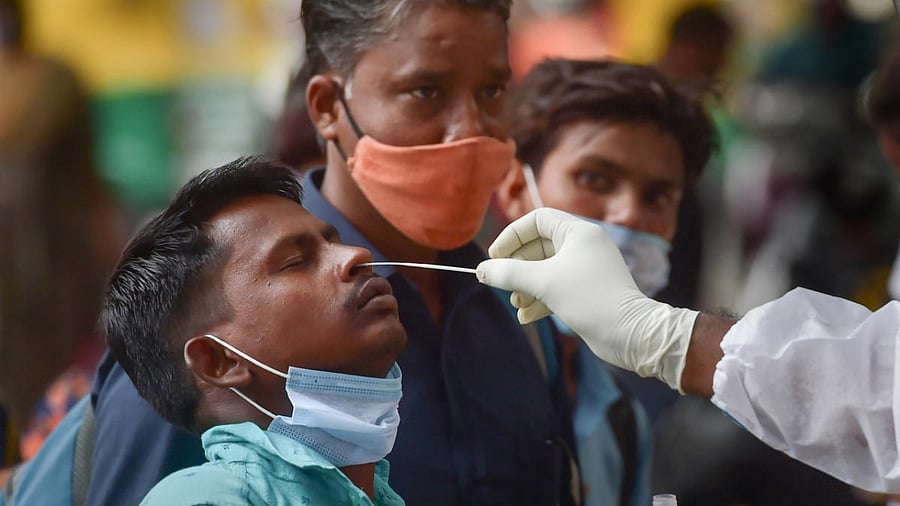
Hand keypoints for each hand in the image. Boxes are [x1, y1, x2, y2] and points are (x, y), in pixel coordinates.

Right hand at [476, 208, 697, 391]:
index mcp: (578, 232)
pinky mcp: (588, 291)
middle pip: (539, 246)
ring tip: (517, 304)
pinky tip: (527, 317)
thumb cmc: (589, 299)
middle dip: (518, 267)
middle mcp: (584, 246)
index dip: (512, 236)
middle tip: (502, 284)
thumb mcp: (543, 282)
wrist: (630, 334)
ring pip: (546, 270)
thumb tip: (482, 270)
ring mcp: (587, 269)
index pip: (537, 220)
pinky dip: (540, 299)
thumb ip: (509, 273)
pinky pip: (556, 287)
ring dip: (527, 286)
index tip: (495, 257)